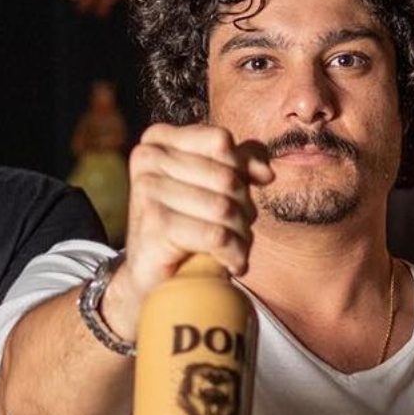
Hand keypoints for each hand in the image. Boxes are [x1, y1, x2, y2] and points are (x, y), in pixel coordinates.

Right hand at [106, 124, 272, 329]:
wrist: (153, 276)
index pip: (220, 141)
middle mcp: (147, 158)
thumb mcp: (215, 184)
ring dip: (241, 235)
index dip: (241, 170)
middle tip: (237, 230)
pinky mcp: (154, 225)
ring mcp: (147, 189)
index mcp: (158, 139)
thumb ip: (241, 161)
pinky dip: (234, 254)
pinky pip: (217, 236)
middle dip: (244, 209)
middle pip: (227, 177)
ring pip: (225, 208)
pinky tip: (232, 264)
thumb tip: (266, 173)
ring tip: (234, 248)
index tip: (240, 195)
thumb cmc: (189, 224)